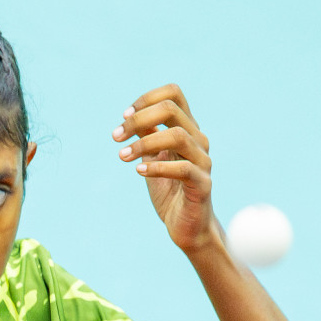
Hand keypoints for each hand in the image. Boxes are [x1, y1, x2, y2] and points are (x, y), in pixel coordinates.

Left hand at [112, 84, 215, 252]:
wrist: (186, 226)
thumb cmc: (169, 190)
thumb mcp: (152, 157)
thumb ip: (146, 135)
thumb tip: (129, 116)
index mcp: (187, 129)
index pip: (173, 94)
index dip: (146, 99)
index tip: (124, 117)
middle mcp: (198, 139)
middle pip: (171, 109)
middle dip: (138, 119)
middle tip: (116, 137)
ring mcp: (203, 161)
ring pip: (177, 136)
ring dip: (144, 143)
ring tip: (122, 156)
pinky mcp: (203, 184)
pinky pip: (183, 168)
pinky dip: (157, 167)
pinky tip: (139, 171)